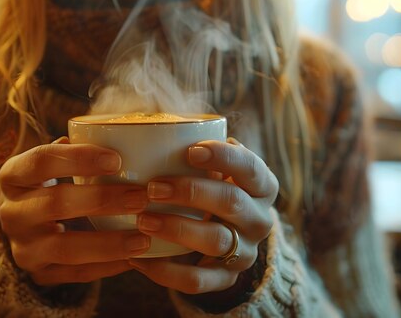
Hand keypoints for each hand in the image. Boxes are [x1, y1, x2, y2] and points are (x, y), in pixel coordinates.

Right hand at [0, 137, 150, 285]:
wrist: (27, 228)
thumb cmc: (52, 184)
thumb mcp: (54, 164)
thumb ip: (77, 150)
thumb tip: (121, 135)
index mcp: (13, 176)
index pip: (41, 161)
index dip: (78, 159)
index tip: (117, 159)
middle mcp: (10, 213)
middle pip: (55, 204)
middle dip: (102, 200)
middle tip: (141, 196)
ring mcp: (23, 248)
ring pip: (65, 247)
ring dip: (109, 242)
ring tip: (144, 237)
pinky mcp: (38, 274)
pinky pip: (76, 274)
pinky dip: (109, 267)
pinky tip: (136, 258)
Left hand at [128, 138, 277, 293]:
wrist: (228, 237)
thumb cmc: (212, 188)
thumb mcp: (216, 168)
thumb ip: (198, 148)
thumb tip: (159, 118)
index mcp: (262, 186)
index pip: (251, 168)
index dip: (224, 158)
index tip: (191, 150)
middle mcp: (260, 219)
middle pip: (232, 202)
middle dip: (191, 192)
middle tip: (153, 187)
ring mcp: (246, 251)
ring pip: (216, 241)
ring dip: (177, 229)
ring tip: (142, 220)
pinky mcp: (226, 279)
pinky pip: (198, 281)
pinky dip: (166, 271)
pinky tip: (139, 258)